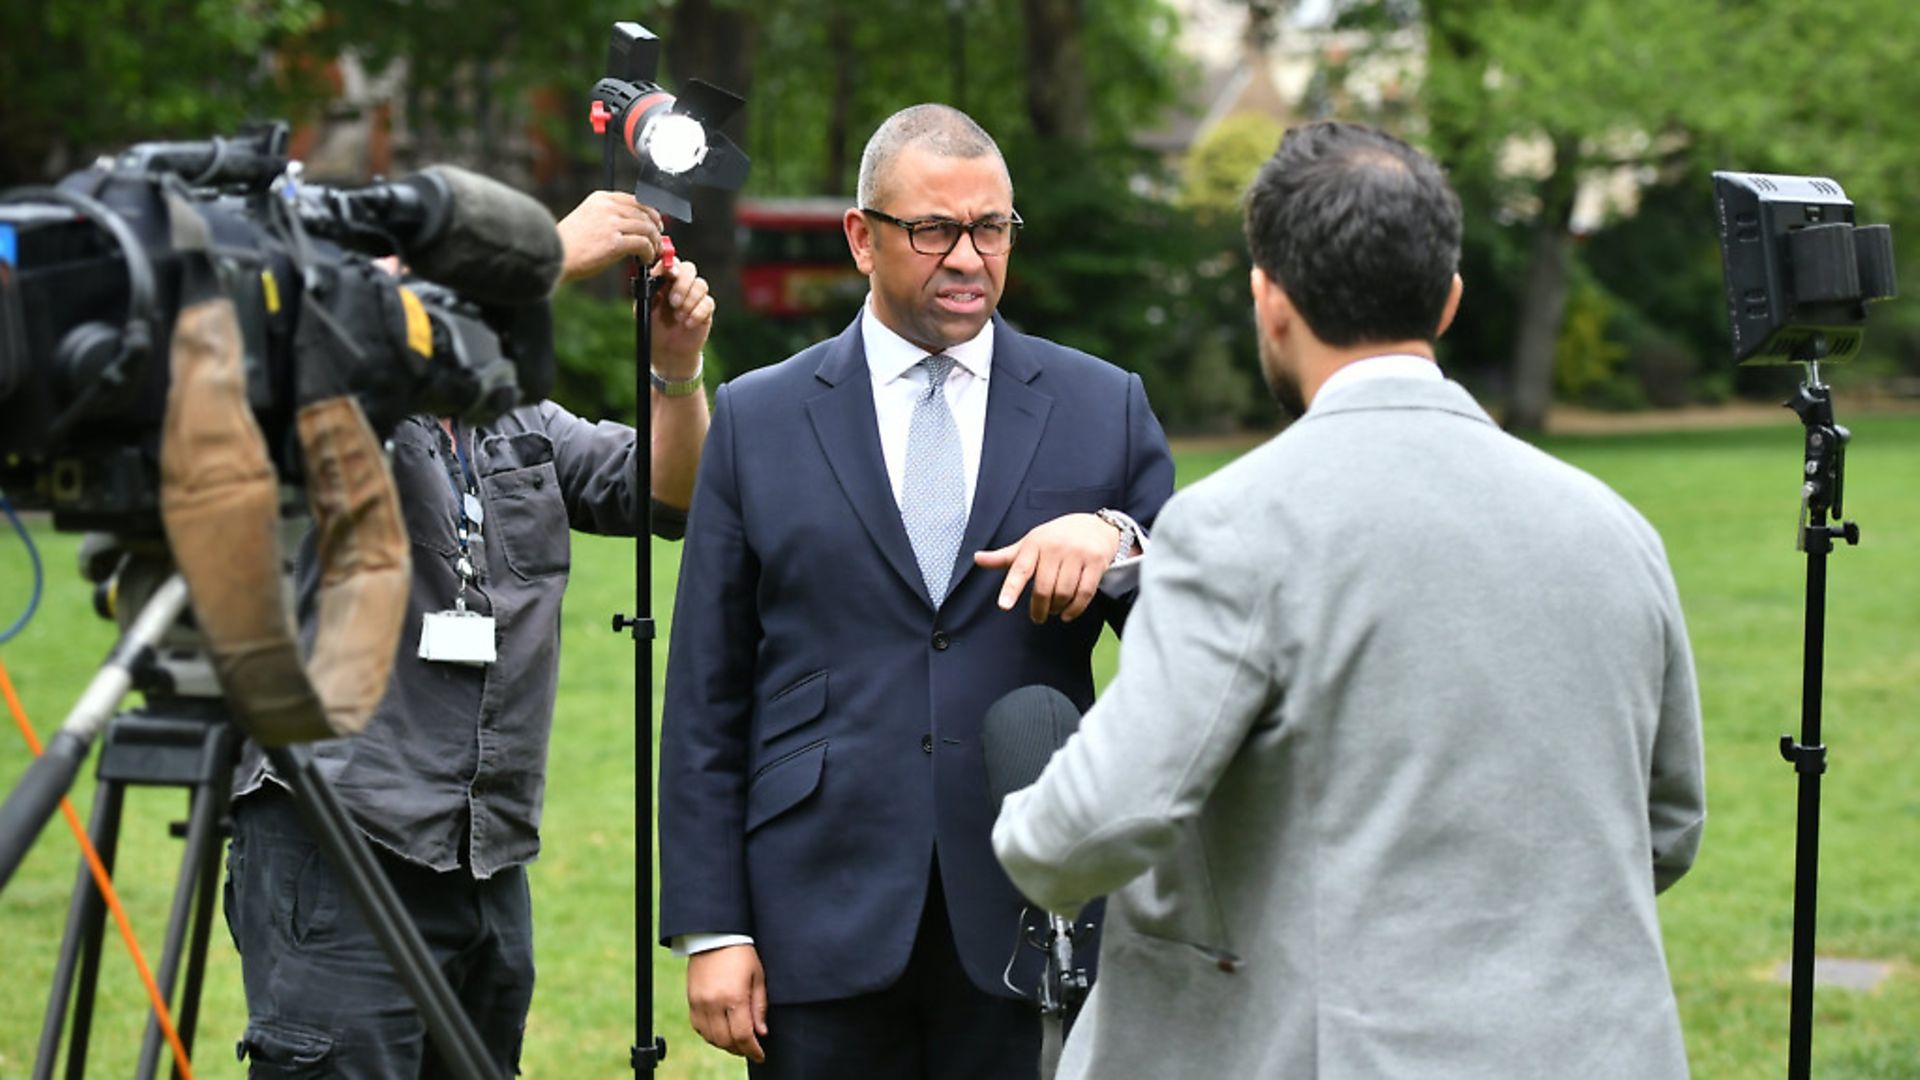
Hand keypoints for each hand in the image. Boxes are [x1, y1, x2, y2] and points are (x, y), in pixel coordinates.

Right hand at [556, 190, 662, 280]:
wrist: (555, 257)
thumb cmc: (568, 244)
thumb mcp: (586, 218)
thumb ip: (607, 217)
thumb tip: (631, 226)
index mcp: (600, 199)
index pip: (635, 199)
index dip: (650, 212)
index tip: (655, 222)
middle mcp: (607, 207)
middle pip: (644, 213)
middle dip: (655, 228)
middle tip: (658, 240)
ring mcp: (611, 224)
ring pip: (647, 228)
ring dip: (654, 242)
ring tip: (653, 252)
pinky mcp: (614, 242)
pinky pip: (642, 244)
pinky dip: (649, 252)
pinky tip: (645, 259)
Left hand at [649, 259, 714, 378]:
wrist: (667, 352)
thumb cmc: (654, 328)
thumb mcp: (645, 309)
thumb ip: (649, 292)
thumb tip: (654, 277)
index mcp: (665, 280)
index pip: (671, 263)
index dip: (670, 264)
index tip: (668, 273)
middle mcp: (681, 284)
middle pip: (689, 269)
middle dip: (682, 284)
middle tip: (673, 302)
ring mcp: (695, 296)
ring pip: (701, 284)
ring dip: (689, 300)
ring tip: (678, 317)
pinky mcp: (706, 309)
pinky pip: (708, 303)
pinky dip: (697, 313)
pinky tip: (688, 324)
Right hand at [686, 944, 767, 1062]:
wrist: (714, 935)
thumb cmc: (741, 953)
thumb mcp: (758, 976)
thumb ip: (759, 1006)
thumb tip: (761, 1032)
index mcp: (733, 997)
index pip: (743, 1035)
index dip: (753, 1050)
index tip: (760, 1055)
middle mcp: (713, 1003)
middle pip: (726, 1041)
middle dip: (740, 1049)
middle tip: (751, 1048)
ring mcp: (699, 1003)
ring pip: (710, 1037)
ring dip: (725, 1044)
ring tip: (737, 1040)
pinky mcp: (691, 1000)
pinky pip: (698, 1027)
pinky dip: (710, 1034)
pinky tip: (721, 1030)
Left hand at [974, 512, 1121, 623]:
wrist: (1097, 525)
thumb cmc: (1058, 537)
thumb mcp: (1031, 543)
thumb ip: (1005, 556)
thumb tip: (977, 559)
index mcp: (1035, 542)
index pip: (1020, 568)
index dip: (1011, 588)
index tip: (1004, 605)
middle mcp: (1056, 547)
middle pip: (1043, 588)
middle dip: (1039, 608)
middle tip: (1037, 616)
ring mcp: (1078, 554)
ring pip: (1064, 592)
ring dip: (1056, 608)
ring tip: (1053, 610)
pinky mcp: (1096, 563)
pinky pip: (1084, 593)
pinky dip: (1075, 609)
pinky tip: (1067, 614)